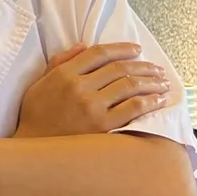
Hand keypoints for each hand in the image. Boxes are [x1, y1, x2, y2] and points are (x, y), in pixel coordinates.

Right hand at [16, 43, 174, 138]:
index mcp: (63, 74)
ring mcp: (92, 106)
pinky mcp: (103, 126)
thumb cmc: (35, 118)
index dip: (122, 48)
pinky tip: (159, 100)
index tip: (136, 49)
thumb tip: (82, 46)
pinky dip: (150, 101)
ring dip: (151, 82)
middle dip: (143, 66)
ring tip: (162, 83)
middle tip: (156, 69)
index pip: (98, 53)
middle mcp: (79, 86)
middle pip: (119, 68)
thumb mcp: (39, 84)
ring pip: (130, 85)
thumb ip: (59, 62)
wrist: (34, 150)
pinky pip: (133, 108)